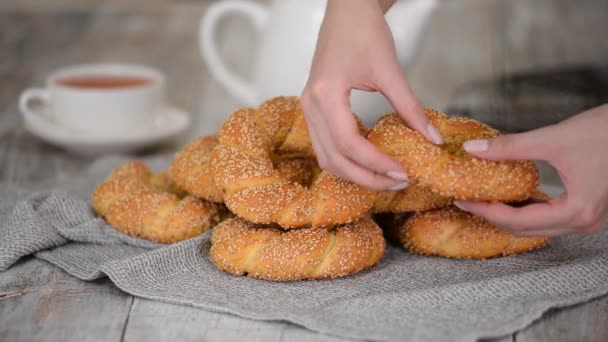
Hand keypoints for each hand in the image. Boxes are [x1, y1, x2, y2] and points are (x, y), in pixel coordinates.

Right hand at [301, 0, 442, 190]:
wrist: (346, 11)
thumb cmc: (363, 31)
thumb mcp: (390, 69)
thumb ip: (410, 107)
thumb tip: (433, 139)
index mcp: (325, 94)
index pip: (348, 143)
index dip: (376, 163)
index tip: (403, 173)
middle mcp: (310, 105)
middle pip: (333, 158)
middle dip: (366, 177)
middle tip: (398, 182)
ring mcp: (308, 109)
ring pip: (326, 157)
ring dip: (355, 173)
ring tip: (386, 177)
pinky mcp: (314, 110)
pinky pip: (325, 146)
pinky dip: (346, 160)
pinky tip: (370, 162)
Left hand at [455, 104, 607, 236]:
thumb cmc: (607, 132)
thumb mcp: (554, 137)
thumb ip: (511, 146)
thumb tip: (472, 149)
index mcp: (576, 211)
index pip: (517, 221)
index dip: (485, 210)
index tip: (462, 198)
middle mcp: (583, 223)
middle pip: (525, 229)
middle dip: (492, 216)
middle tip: (466, 199)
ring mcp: (588, 219)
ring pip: (537, 227)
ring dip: (509, 215)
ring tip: (483, 199)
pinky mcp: (588, 208)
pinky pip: (549, 218)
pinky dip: (527, 210)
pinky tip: (511, 197)